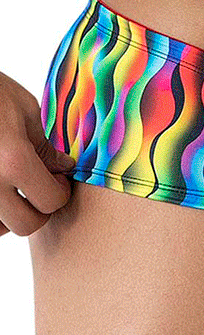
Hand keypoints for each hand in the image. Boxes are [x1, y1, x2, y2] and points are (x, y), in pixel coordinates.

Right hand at [0, 70, 74, 236]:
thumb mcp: (23, 109)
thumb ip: (44, 146)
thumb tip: (63, 169)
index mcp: (13, 160)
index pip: (51, 201)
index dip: (60, 191)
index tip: (58, 179)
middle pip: (26, 225)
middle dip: (38, 209)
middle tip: (38, 186)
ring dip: (9, 214)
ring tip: (9, 184)